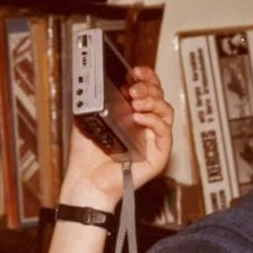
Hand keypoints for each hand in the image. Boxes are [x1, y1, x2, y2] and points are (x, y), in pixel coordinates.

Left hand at [61, 66, 173, 205]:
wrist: (86, 181)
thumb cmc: (87, 154)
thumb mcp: (87, 119)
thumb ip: (94, 99)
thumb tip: (96, 80)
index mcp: (132, 112)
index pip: (147, 88)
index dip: (145, 77)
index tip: (134, 71)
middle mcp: (146, 123)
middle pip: (159, 95)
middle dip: (148, 86)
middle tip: (132, 88)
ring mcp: (153, 138)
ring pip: (166, 110)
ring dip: (153, 101)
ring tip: (135, 102)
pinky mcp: (159, 154)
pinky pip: (165, 132)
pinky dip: (154, 121)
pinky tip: (139, 118)